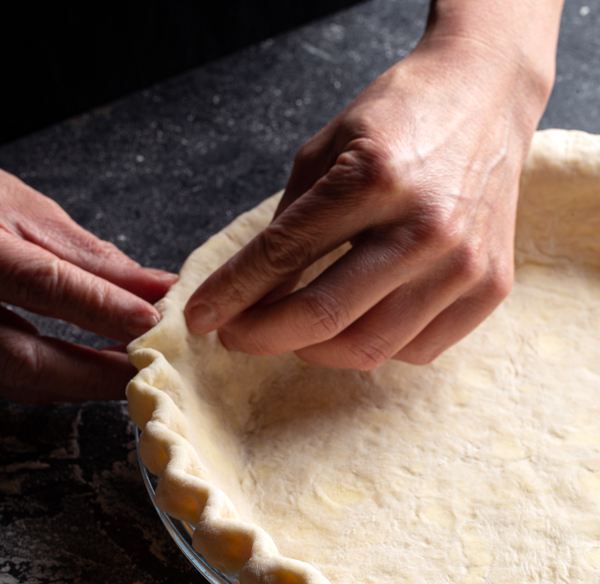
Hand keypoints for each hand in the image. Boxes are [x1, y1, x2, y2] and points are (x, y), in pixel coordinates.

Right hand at [0, 170, 176, 402]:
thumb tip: (155, 286)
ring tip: (132, 365)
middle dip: (100, 371)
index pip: (43, 283)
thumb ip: (88, 256)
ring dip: (83, 382)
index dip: (101, 306)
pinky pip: (11, 380)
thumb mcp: (18, 209)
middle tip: (153, 365)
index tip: (152, 319)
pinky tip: (94, 366)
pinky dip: (58, 379)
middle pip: (28, 359)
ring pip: (21, 381)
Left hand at [185, 0, 561, 368]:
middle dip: (262, 336)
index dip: (231, 293)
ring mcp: (464, 265)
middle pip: (324, 317)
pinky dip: (374, 346)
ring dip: (314, 349)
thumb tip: (252, 295)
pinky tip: (359, 320)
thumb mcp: (326, 149)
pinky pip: (415, 351)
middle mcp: (426, 228)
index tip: (200, 317)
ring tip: (295, 328)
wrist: (486, 98)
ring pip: (368, 348)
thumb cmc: (399, 118)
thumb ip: (289, 225)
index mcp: (375, 178)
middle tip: (236, 335)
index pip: (284, 255)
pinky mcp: (490, 289)